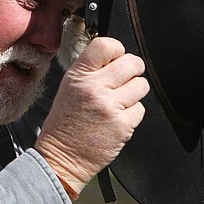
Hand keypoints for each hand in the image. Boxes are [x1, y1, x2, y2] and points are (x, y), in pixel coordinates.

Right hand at [35, 37, 148, 197]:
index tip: (117, 57)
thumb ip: (90, 71)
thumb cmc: (64, 125)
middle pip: (132, 63)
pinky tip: (118, 118)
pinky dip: (133, 113)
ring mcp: (110, 107)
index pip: (106, 45)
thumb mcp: (68, 88)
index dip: (117, 50)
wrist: (62, 157)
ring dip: (134, 92)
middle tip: (126, 78)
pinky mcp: (123, 125)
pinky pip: (140, 109)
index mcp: (78, 76)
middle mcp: (94, 88)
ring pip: (141, 85)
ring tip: (119, 101)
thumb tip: (115, 57)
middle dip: (133, 69)